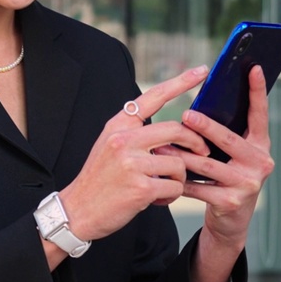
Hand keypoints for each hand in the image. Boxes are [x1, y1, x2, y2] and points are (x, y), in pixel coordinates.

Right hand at [58, 65, 213, 243]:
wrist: (77, 210)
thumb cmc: (99, 180)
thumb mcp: (109, 146)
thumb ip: (135, 134)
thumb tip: (171, 130)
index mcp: (118, 126)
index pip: (153, 97)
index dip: (180, 82)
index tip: (201, 71)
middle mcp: (124, 139)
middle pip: (176, 129)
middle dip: (195, 142)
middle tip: (202, 151)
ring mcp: (132, 163)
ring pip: (178, 163)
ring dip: (179, 177)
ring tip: (165, 186)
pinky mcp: (141, 187)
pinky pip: (174, 186)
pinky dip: (172, 195)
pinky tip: (158, 199)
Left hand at [154, 65, 274, 249]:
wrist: (231, 219)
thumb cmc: (226, 176)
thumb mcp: (231, 154)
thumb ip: (225, 132)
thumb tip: (198, 105)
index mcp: (261, 144)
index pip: (259, 113)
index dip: (257, 90)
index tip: (253, 66)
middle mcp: (260, 162)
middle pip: (228, 140)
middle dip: (206, 127)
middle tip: (186, 115)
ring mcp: (248, 183)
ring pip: (207, 164)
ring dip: (181, 155)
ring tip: (161, 146)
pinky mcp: (231, 201)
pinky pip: (198, 187)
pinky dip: (179, 180)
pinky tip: (164, 174)